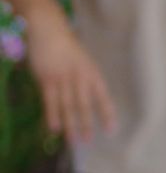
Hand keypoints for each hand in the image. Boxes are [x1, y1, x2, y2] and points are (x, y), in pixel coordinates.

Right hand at [25, 15, 115, 144]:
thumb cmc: (67, 48)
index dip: (107, 114)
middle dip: (87, 124)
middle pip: (84, 105)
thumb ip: (85, 80)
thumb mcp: (83, 62)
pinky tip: (55, 128)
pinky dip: (52, 115)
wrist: (49, 30)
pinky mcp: (47, 79)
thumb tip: (89, 101)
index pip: (103, 97)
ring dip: (71, 124)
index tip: (111, 130)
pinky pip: (50, 101)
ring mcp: (63, 78)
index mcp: (92, 73)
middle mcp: (80, 77)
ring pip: (68, 106)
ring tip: (74, 141)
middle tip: (89, 141)